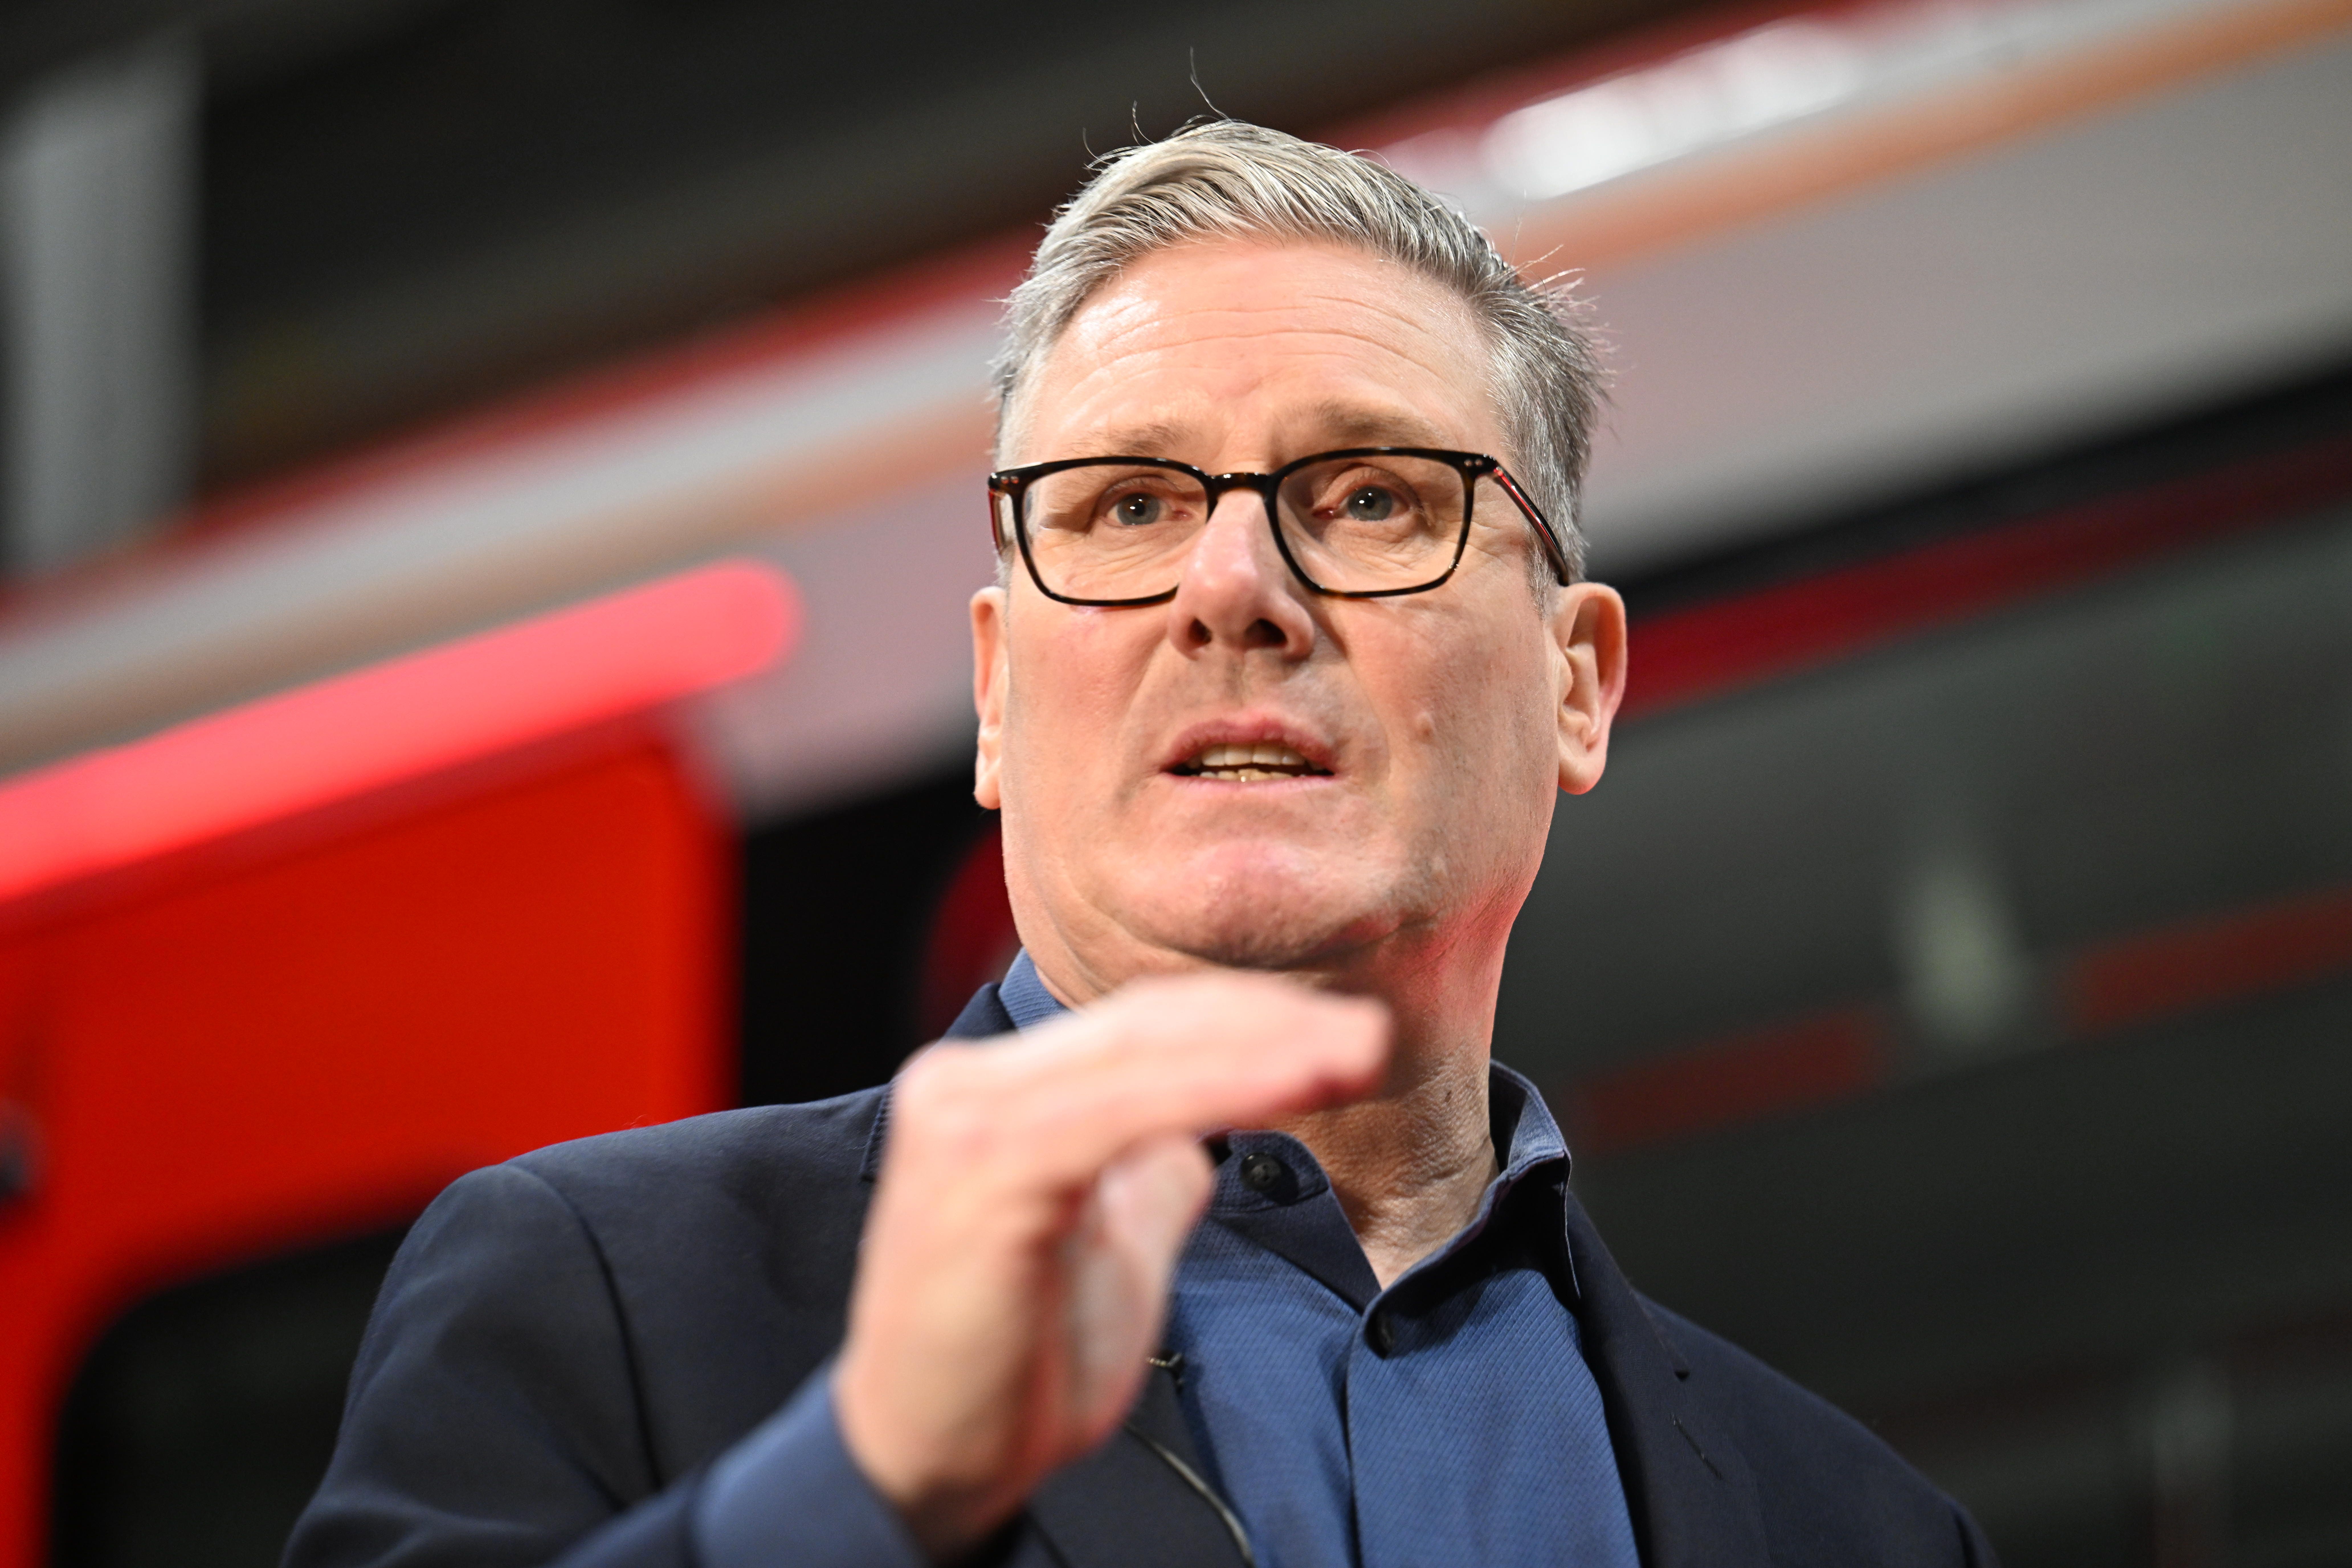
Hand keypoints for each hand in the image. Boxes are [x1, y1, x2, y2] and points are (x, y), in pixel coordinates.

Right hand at [833, 973, 1387, 1560]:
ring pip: (1143, 1055)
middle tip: (1372, 1032)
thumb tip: (1191, 1143)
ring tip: (1359, 1051)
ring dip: (1266, 1048)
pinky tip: (1296, 1084)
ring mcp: (967, 1118)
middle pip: (1145, 1025)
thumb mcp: (1104, 1251)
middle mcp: (966, 1083)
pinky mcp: (985, 1168)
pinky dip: (1222, 1089)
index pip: (1138, 1025)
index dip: (1247, 1018)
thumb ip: (1140, 1181)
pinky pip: (1125, 1112)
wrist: (926, 1461)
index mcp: (992, 1091)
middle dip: (1271, 1020)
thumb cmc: (1008, 1364)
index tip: (1343, 1033)